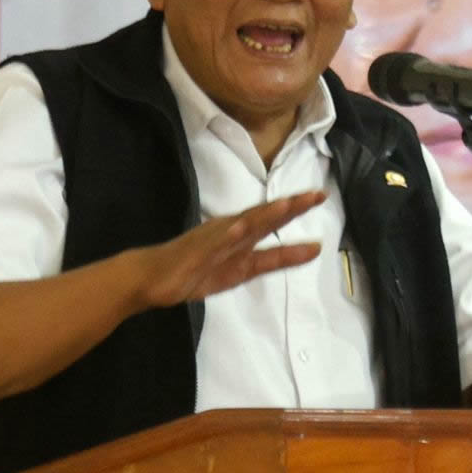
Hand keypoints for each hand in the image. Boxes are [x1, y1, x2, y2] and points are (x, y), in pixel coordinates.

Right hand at [138, 191, 325, 307]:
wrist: (151, 277)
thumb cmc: (194, 271)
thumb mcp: (240, 271)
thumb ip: (267, 260)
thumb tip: (301, 253)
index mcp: (241, 237)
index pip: (272, 220)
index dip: (296, 210)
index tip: (320, 196)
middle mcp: (230, 232)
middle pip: (264, 217)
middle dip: (290, 207)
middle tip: (317, 195)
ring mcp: (212, 240)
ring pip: (242, 224)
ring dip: (264, 215)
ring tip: (286, 205)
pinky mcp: (195, 252)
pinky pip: (213, 244)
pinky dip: (227, 236)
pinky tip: (240, 228)